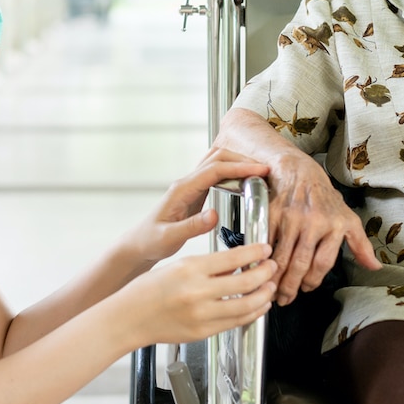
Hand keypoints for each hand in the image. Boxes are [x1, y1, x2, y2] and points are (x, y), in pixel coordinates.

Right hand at [119, 243, 276, 345]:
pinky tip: (258, 306)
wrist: (130, 317)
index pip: (234, 258)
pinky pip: (236, 322)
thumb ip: (208, 266)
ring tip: (270, 287)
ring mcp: (202, 315)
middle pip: (246, 282)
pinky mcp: (203, 332)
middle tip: (272, 266)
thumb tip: (238, 262)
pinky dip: (252, 313)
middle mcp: (198, 292)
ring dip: (264, 295)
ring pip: (246, 305)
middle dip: (265, 273)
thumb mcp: (178, 266)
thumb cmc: (148, 290)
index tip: (265, 249)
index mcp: (190, 268)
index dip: (255, 253)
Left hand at [122, 147, 270, 263]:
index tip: (259, 171)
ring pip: (217, 162)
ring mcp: (191, 187)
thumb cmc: (150, 241)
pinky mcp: (195, 193)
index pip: (215, 170)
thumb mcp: (170, 238)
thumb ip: (192, 226)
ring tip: (258, 173)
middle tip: (264, 170)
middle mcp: (186, 184)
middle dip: (242, 161)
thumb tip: (214, 215)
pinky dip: (232, 173)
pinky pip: (216, 175)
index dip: (239, 168)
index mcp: (181, 190)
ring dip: (237, 163)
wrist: (139, 244)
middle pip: (217, 158)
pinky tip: (244, 182)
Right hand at [267, 153, 379, 306]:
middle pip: (300, 264)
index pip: (323, 263)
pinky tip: (260, 269)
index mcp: (334, 226)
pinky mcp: (272, 213)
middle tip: (284, 298)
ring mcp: (291, 217)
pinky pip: (266, 242)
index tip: (306, 289)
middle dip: (291, 286)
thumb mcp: (348, 218)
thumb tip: (375, 267)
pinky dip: (262, 258)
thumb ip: (360, 245)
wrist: (299, 170)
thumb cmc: (324, 198)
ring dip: (275, 277)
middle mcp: (314, 222)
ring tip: (271, 290)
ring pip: (281, 256)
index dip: (313, 281)